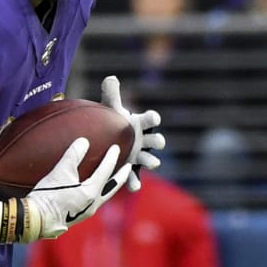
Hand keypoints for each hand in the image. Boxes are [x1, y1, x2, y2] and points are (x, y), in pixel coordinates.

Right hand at [21, 136, 125, 240]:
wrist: (35, 219)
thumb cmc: (47, 195)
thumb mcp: (60, 172)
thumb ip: (73, 155)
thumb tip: (84, 141)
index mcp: (91, 192)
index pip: (105, 171)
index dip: (111, 158)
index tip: (116, 148)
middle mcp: (93, 204)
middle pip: (112, 187)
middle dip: (121, 176)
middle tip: (128, 167)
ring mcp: (85, 212)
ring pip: (103, 196)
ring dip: (109, 186)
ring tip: (110, 179)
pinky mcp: (77, 216)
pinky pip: (93, 202)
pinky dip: (97, 193)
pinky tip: (90, 191)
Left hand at [99, 74, 164, 190]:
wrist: (109, 139)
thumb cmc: (113, 122)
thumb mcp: (112, 109)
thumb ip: (112, 95)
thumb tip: (110, 77)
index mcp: (141, 124)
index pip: (151, 119)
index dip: (153, 118)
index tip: (154, 117)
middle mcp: (145, 140)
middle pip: (156, 139)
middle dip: (157, 140)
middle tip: (157, 142)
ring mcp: (140, 155)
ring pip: (149, 158)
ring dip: (151, 160)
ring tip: (152, 163)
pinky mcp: (132, 168)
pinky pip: (135, 176)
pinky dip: (135, 182)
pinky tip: (133, 188)